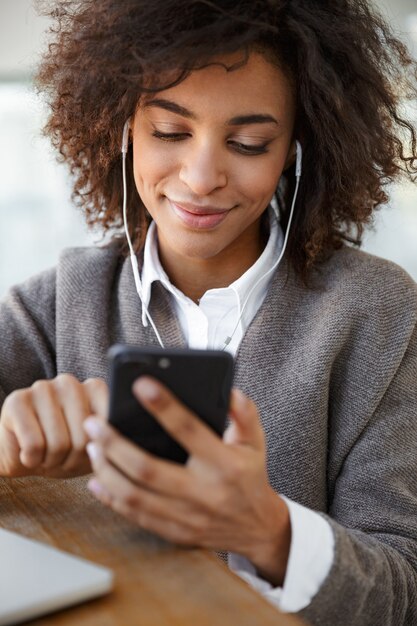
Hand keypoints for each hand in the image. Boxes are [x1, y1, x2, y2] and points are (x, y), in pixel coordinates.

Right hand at [0, 375, 107, 477]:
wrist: (24, 457)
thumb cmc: (62, 451)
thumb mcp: (93, 448)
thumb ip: (108, 438)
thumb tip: (107, 440)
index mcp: (94, 389)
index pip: (107, 427)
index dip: (96, 450)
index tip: (85, 450)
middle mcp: (70, 383)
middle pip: (83, 438)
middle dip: (72, 460)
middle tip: (61, 458)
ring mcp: (43, 387)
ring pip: (59, 444)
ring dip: (51, 461)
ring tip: (45, 455)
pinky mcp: (17, 400)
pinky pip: (34, 445)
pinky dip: (31, 460)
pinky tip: (28, 453)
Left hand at [84, 377, 290, 585]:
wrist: (257, 528)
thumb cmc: (250, 476)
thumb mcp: (255, 442)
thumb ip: (245, 414)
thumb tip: (230, 392)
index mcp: (224, 464)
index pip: (189, 430)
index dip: (163, 406)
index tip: (141, 384)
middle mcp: (203, 492)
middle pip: (147, 468)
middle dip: (114, 444)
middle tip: (94, 422)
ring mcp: (186, 516)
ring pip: (134, 495)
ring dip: (107, 469)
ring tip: (92, 447)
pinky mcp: (174, 532)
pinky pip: (135, 516)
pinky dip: (110, 498)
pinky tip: (96, 479)